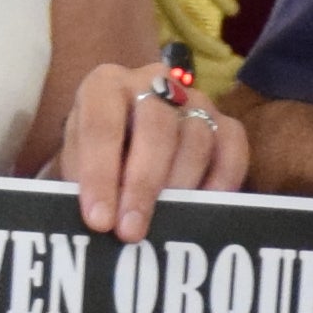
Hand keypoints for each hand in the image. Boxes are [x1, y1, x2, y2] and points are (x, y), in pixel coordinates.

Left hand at [56, 53, 255, 239]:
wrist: (128, 147)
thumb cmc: (100, 158)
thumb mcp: (78, 166)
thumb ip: (86, 186)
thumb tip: (101, 222)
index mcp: (106, 85)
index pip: (101, 125)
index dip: (99, 175)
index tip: (99, 220)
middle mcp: (153, 82)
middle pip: (156, 126)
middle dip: (143, 183)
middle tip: (132, 230)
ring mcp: (195, 100)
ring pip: (197, 137)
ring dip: (181, 186)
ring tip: (166, 222)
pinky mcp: (225, 122)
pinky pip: (233, 147)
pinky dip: (222, 180)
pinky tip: (205, 208)